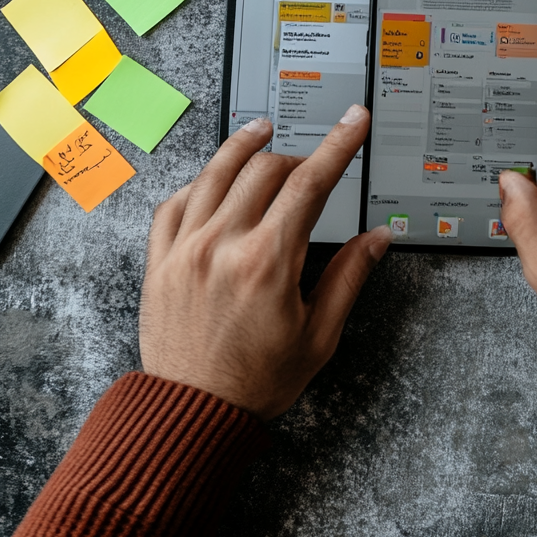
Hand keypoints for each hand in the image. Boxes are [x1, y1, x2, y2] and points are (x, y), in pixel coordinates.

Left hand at [139, 106, 390, 419]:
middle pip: (264, 169)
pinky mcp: (160, 261)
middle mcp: (223, 245)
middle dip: (296, 156)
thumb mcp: (318, 337)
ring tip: (261, 132)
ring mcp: (186, 250)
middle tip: (311, 164)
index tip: (352, 121)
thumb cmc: (256, 382)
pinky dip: (197, 182)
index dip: (338, 144)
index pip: (311, 182)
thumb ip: (348, 278)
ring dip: (243, 146)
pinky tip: (211, 180)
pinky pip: (173, 202)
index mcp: (268, 262)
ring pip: (214, 173)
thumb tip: (376, 239)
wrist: (193, 415)